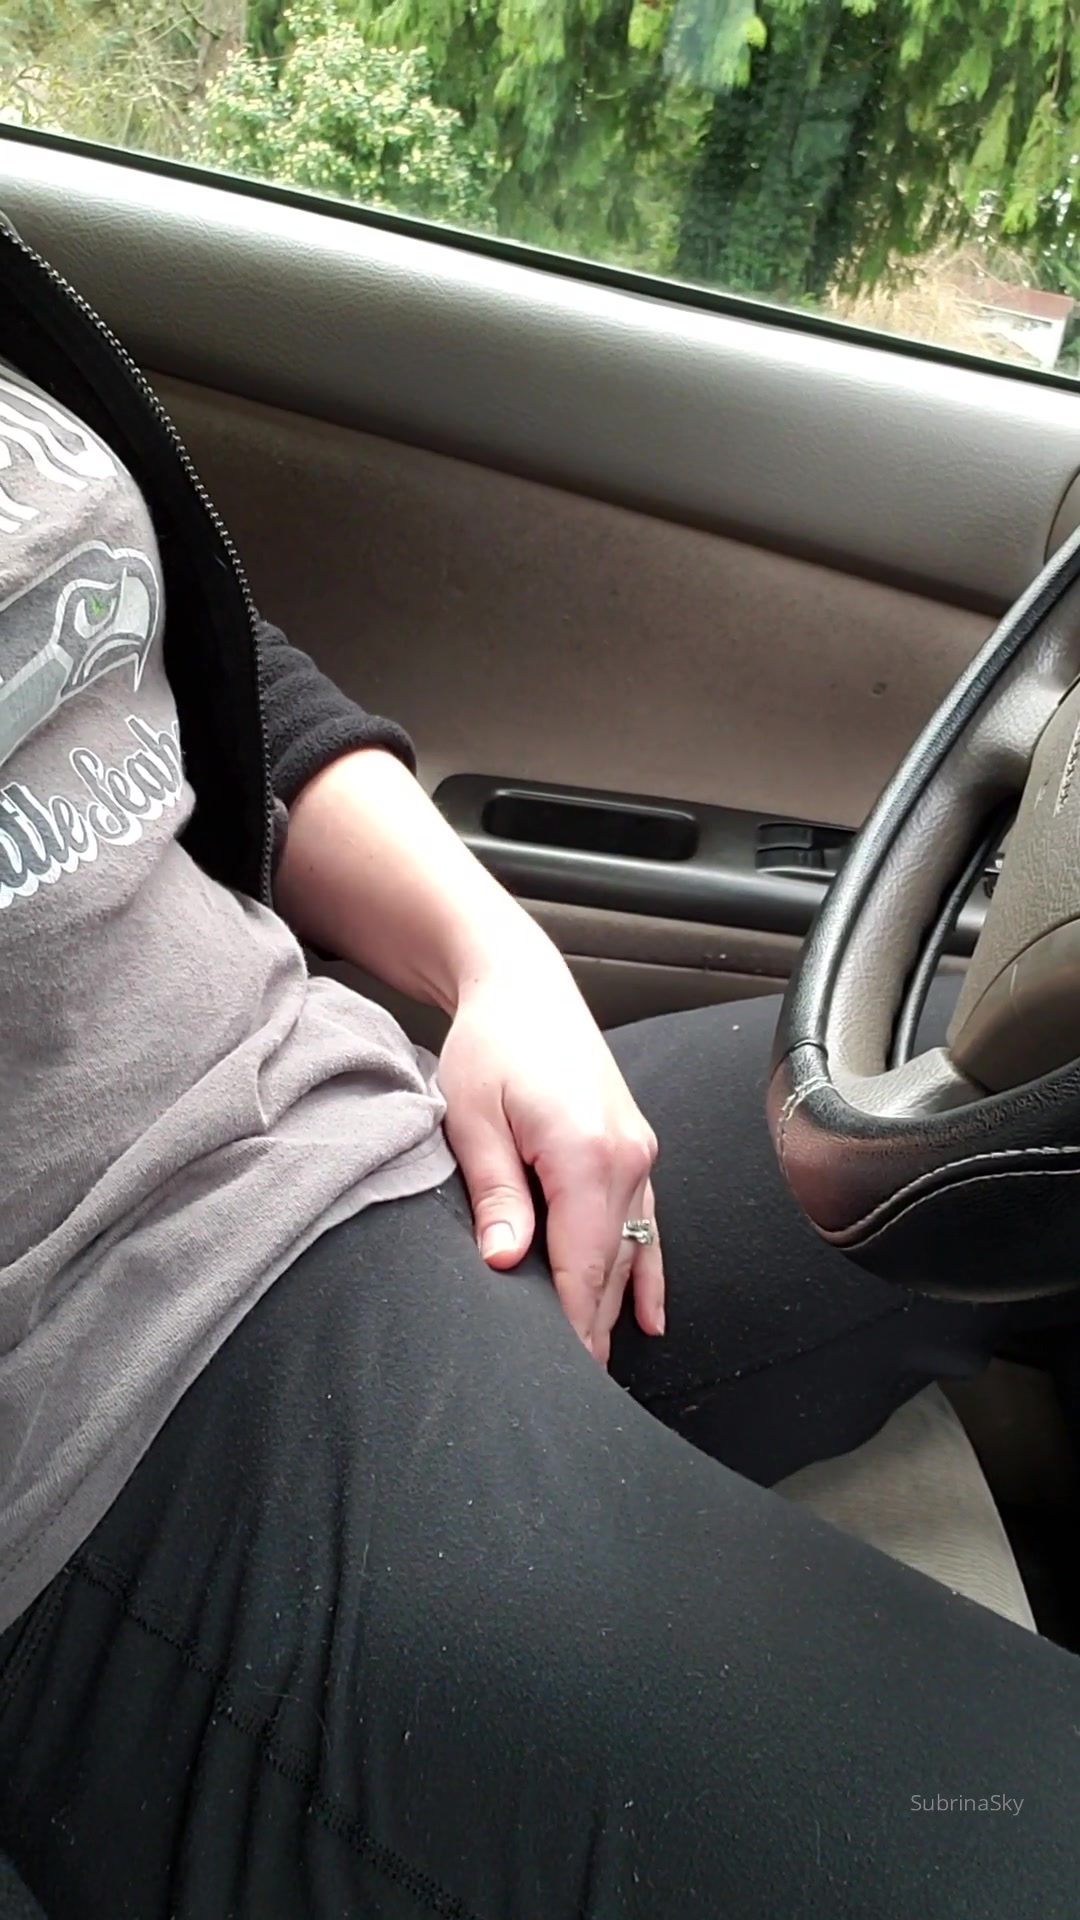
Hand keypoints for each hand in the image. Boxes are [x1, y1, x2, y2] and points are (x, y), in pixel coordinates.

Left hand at [438, 933, 663, 1364]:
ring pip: (632, 1254)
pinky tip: (650, 1320)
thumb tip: (508, 1264)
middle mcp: (628, 1160)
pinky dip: (649, 1274)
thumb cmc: (491, 1045)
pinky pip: (649, 1228)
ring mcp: (639, 1156)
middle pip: (610, 1271)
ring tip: (596, 1374)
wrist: (522, 984)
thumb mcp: (473, 1117)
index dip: (569, 1330)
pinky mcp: (635, 1150)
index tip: (555, 1382)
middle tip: (568, 1397)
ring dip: (613, 1311)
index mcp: (588, 1155)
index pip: (581, 1269)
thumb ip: (496, 1193)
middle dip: (590, 1334)